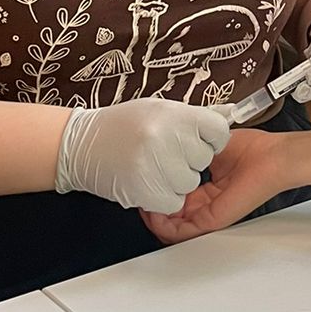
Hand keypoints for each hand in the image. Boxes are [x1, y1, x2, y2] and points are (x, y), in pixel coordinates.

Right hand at [55, 97, 230, 213]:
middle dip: (189, 159)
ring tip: (154, 167)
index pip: (219, 130)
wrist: (81, 144)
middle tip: (166, 153)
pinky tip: (148, 182)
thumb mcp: (159, 109)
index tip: (198, 140)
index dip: (211, 138)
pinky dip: (163, 197)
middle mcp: (167, 137)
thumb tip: (229, 114)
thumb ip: (193, 116)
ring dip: (176, 180)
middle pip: (203, 159)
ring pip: (189, 183)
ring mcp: (155, 165)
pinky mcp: (144, 190)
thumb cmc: (122, 125)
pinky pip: (172, 202)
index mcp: (175, 114)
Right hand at [141, 127, 288, 242]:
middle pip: (170, 215)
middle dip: (150, 205)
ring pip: (170, 227)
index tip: (145, 179)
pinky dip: (162, 225)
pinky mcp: (211, 220)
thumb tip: (166, 149)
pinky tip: (152, 211)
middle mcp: (206, 205)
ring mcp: (208, 215)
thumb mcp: (210, 146)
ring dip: (152, 217)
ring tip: (141, 201)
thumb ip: (189, 152)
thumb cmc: (251, 149)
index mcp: (207, 189)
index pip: (175, 198)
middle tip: (138, 194)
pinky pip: (180, 232)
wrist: (272, 157)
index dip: (158, 190)